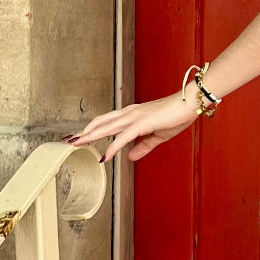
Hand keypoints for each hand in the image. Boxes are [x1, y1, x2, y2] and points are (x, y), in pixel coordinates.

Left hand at [65, 89, 202, 163]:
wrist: (191, 102)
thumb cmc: (177, 115)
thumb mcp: (158, 136)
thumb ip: (143, 147)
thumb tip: (130, 157)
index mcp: (133, 115)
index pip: (107, 122)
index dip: (92, 129)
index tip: (80, 137)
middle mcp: (130, 113)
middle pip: (101, 123)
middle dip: (84, 132)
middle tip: (68, 140)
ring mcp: (135, 117)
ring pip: (106, 127)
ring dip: (90, 136)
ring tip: (76, 143)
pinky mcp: (142, 123)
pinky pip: (123, 137)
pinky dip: (113, 147)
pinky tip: (105, 156)